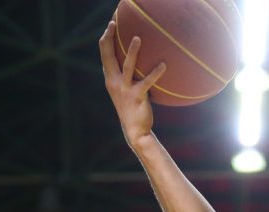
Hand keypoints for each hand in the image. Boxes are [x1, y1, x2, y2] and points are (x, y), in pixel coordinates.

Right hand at [99, 21, 166, 145]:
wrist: (135, 131)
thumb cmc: (132, 108)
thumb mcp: (124, 90)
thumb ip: (126, 77)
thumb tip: (136, 62)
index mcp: (110, 79)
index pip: (104, 54)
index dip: (105, 39)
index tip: (111, 26)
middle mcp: (114, 82)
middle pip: (108, 56)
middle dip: (109, 38)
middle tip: (113, 24)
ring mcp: (124, 89)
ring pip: (127, 66)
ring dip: (131, 51)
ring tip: (137, 38)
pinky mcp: (137, 96)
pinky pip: (147, 81)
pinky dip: (155, 72)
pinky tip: (163, 65)